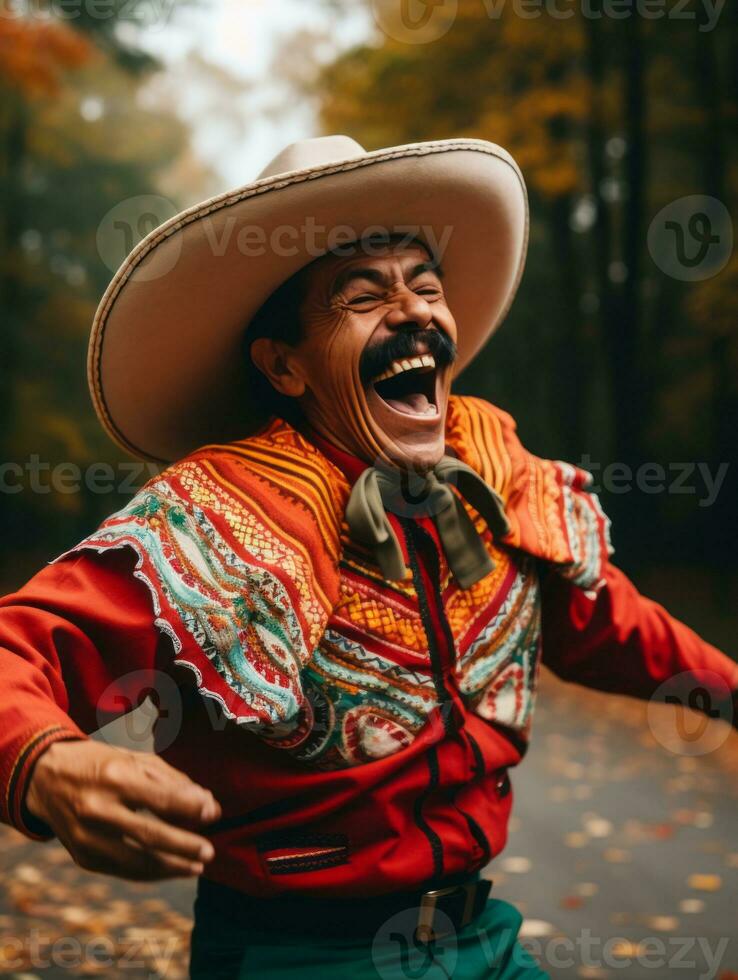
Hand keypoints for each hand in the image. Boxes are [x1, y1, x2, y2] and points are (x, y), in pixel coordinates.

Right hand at [25, 739, 220, 880]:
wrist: (46, 778)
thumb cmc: (100, 763)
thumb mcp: (134, 759)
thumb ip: (172, 780)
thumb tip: (207, 804)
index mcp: (113, 777)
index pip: (159, 798)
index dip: (190, 808)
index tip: (214, 813)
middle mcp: (97, 809)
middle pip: (149, 835)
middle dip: (184, 846)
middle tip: (210, 851)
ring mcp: (87, 837)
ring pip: (136, 861)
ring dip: (171, 868)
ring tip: (197, 866)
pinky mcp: (82, 857)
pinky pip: (122, 870)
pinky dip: (150, 872)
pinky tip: (172, 869)